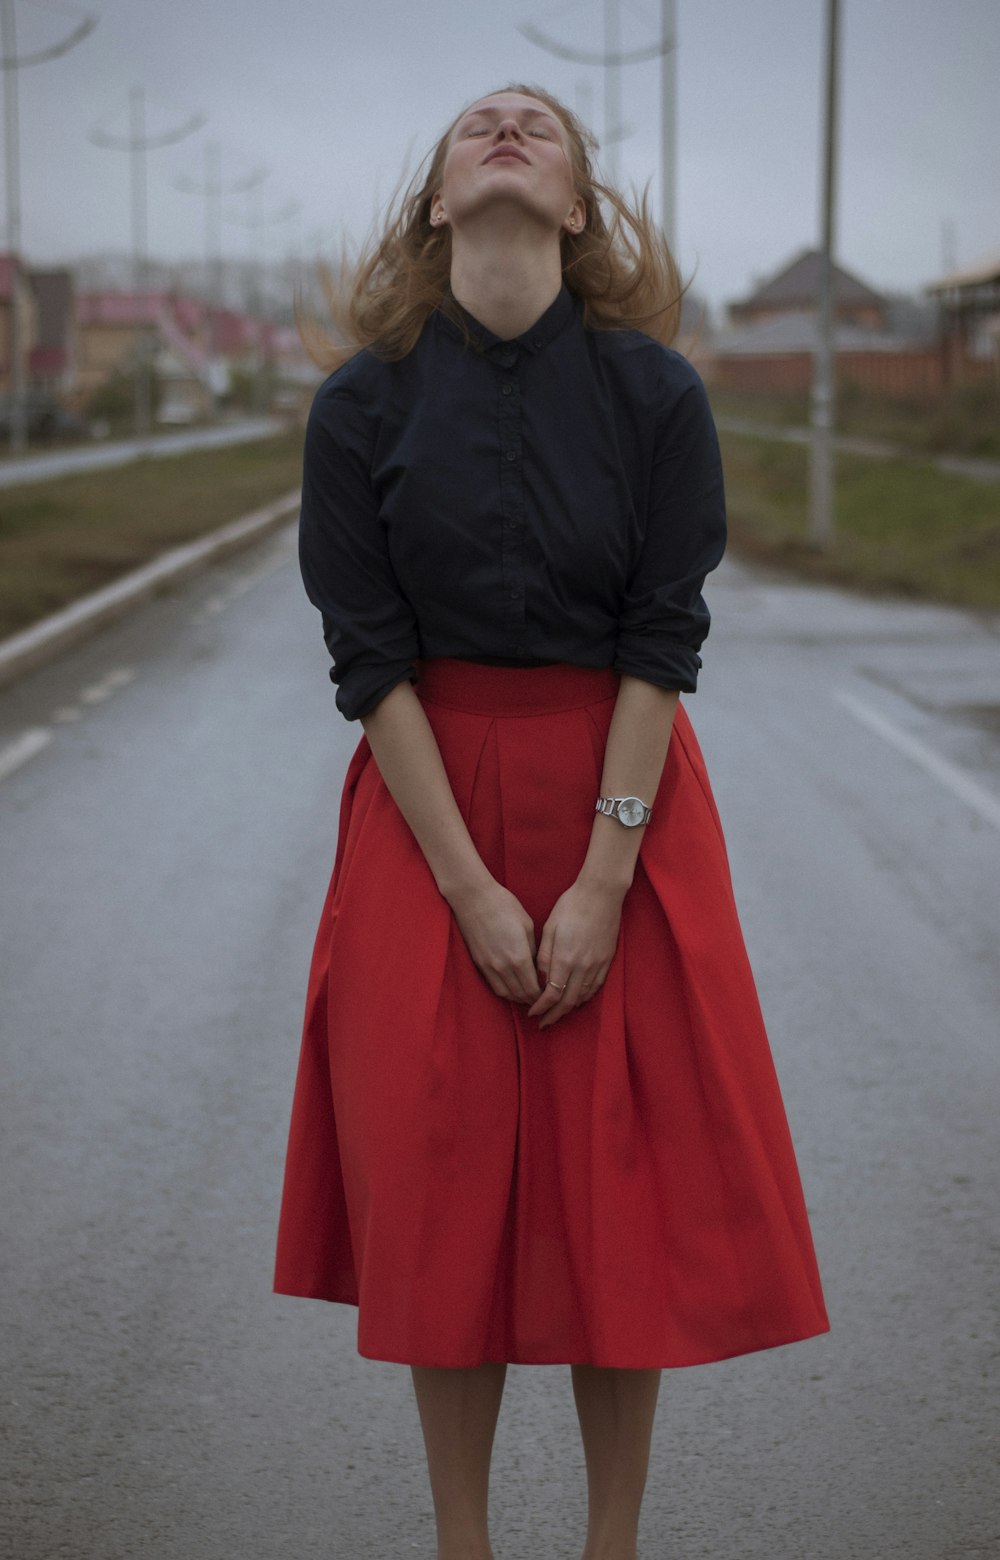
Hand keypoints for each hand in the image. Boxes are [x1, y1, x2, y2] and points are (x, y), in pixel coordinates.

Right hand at [446, 877, 542, 1005]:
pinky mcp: (479, 963)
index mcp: (519, 957)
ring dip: (519, 998)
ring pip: (506, 993)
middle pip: (521, 994)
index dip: (543, 996)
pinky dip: (506, 991)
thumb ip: (534, 950)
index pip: (533, 988)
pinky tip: (513, 988)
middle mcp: (503, 967)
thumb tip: (537, 967)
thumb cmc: (504, 906)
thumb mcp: (527, 925)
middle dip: (533, 1000)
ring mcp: (489, 966)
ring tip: (529, 997)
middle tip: (543, 1000)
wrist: (474, 898)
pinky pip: (494, 986)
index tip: (550, 995)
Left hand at [527, 877, 624, 1028]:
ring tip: (557, 1014)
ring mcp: (597, 965)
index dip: (540, 1007)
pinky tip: (577, 1000)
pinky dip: (584, 998)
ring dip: (569, 1009)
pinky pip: (595, 987)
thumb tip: (539, 978)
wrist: (601, 894)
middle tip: (543, 1024)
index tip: (532, 1013)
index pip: (551, 994)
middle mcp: (582, 967)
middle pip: (567, 1002)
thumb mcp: (550, 928)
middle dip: (554, 1016)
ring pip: (583, 997)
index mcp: (565, 958)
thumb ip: (544, 956)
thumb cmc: (570, 906)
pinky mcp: (607, 961)